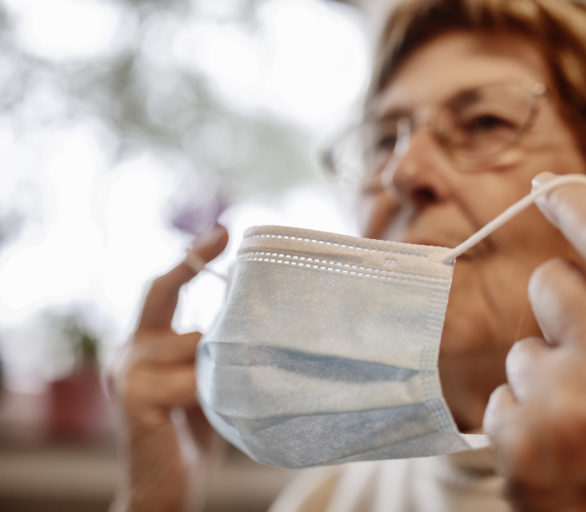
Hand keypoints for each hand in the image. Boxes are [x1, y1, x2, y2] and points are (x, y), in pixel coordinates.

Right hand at [109, 225, 227, 511]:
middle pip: (161, 295)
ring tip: (229, 386)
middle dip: (191, 265)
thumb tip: (252, 305)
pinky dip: (211, 390)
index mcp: (148, 345)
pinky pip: (190, 377)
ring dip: (221, 360)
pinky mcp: (132, 396)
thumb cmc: (195, 434)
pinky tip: (212, 407)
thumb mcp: (210, 378)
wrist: (169, 489)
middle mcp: (129, 350)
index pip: (164, 289)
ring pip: (193, 340)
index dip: (190, 259)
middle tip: (225, 235)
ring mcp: (126, 372)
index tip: (223, 231)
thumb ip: (217, 347)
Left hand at [483, 175, 585, 510]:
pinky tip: (562, 461)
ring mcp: (563, 405)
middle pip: (551, 285)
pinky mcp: (519, 447)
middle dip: (559, 307)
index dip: (579, 206)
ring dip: (545, 380)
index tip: (547, 186)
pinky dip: (523, 425)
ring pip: (522, 352)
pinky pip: (500, 405)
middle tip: (585, 355)